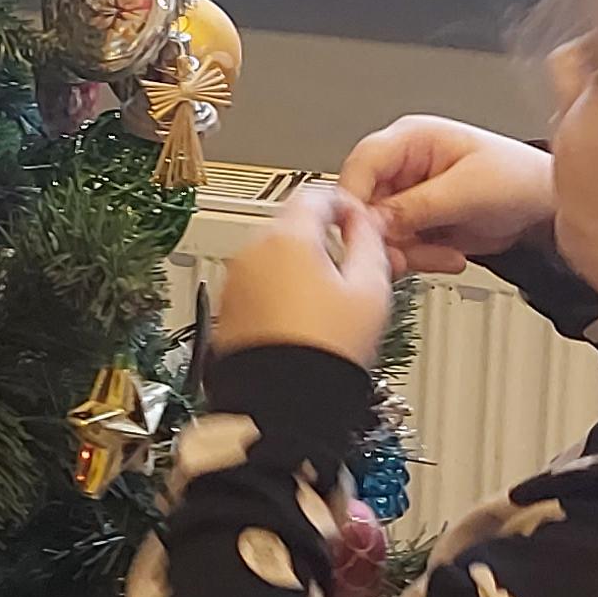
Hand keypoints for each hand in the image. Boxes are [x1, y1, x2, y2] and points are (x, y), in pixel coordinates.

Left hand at [211, 181, 394, 367]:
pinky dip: (278, 292)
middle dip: (323, 240)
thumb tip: (366, 225)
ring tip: (328, 302)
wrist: (283, 402)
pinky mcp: (226, 308)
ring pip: (273, 257)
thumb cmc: (324, 352)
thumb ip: (371, 244)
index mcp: (287, 239)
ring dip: (300, 267)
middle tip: (350, 266)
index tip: (359, 221)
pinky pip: (257, 285)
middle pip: (292, 226)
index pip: (316, 195)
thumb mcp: (370, 291)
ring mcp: (234, 282)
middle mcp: (252, 253)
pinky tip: (302, 319)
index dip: (345, 204)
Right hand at [340, 113, 552, 274]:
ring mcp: (408, 196)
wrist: (548, 209)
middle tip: (408, 253)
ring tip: (443, 254)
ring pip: (378, 232)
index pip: (361, 164)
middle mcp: (403, 166)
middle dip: (387, 236)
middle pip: (364, 204)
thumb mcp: (468, 191)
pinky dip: (421, 259)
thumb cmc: (521, 179)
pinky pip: (399, 247)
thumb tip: (371, 221)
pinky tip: (449, 255)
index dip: (355, 199)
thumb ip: (415, 206)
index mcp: (411, 138)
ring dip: (409, 252)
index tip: (363, 231)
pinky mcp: (416, 222)